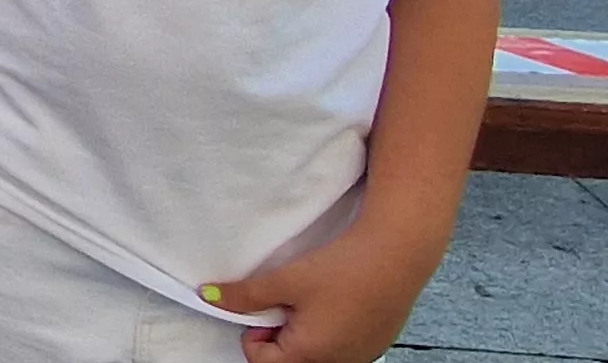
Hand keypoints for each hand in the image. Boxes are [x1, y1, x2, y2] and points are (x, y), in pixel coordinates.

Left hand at [211, 216, 438, 362]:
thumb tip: (209, 297)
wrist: (397, 255)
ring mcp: (360, 358)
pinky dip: (330, 332)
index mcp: (310, 355)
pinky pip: (340, 349)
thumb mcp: (285, 280)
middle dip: (280, 335)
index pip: (261, 361)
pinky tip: (338, 304)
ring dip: (305, 334)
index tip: (266, 307)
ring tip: (316, 301)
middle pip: (289, 361)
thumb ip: (245, 296)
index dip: (254, 333)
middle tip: (290, 302)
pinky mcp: (374, 347)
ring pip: (315, 355)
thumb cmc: (342, 269)